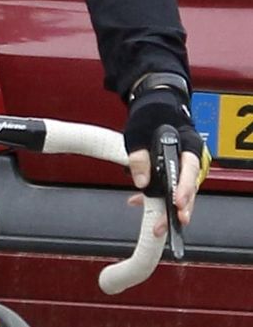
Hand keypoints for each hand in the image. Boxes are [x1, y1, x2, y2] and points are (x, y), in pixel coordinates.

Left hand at [124, 88, 209, 236]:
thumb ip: (139, 154)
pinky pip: (167, 188)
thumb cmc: (151, 113)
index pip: (191, 168)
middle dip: (179, 209)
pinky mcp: (172, 171)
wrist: (153, 104)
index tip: (178, 203)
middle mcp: (189, 157)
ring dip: (167, 208)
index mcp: (189, 143)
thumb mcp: (138, 129)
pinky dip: (155, 197)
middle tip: (170, 224)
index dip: (185, 188)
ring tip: (156, 225)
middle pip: (188, 187)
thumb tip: (141, 180)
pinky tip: (138, 202)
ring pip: (179, 192)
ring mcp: (182, 166)